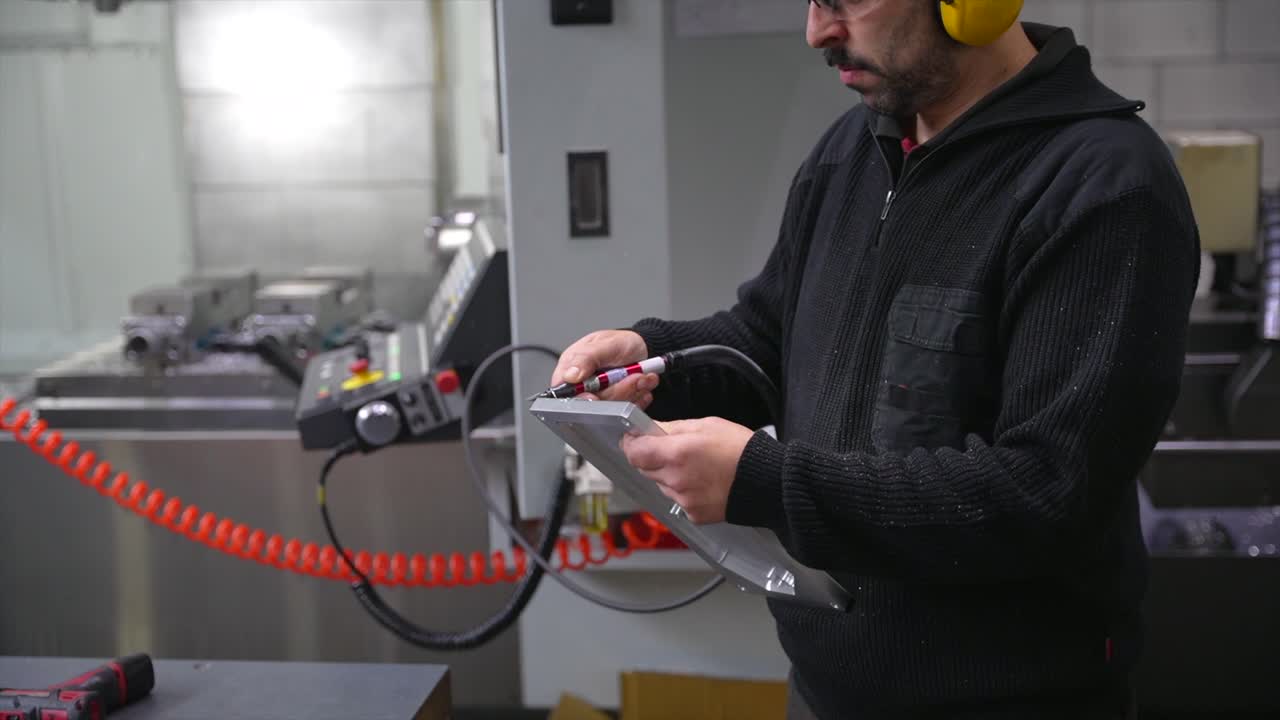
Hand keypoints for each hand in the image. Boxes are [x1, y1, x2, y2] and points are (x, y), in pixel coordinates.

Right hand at [551, 330, 657, 407]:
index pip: (563, 394)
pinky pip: (624, 412)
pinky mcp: (615, 406)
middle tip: (633, 376)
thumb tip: (569, 375)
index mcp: (570, 369)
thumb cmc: (621, 343)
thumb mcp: (605, 344)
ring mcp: (600, 397)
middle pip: (591, 404)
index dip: (579, 398)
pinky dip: (638, 398)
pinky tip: (641, 384)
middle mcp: (582, 386)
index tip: (595, 394)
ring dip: (631, 392)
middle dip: (616, 390)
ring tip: (640, 376)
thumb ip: (586, 358)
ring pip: (611, 409)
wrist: (644, 349)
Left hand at [620, 418, 753, 523]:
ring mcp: (684, 500)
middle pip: (645, 469)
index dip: (631, 444)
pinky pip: (678, 501)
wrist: (766, 481)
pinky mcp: (694, 515)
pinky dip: (684, 492)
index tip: (635, 439)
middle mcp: (676, 479)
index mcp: (677, 453)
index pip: (634, 453)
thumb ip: (672, 428)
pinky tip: (704, 483)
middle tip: (674, 450)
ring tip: (696, 467)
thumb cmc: (741, 450)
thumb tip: (650, 430)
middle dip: (653, 458)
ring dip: (669, 476)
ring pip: (661, 485)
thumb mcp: (706, 425)